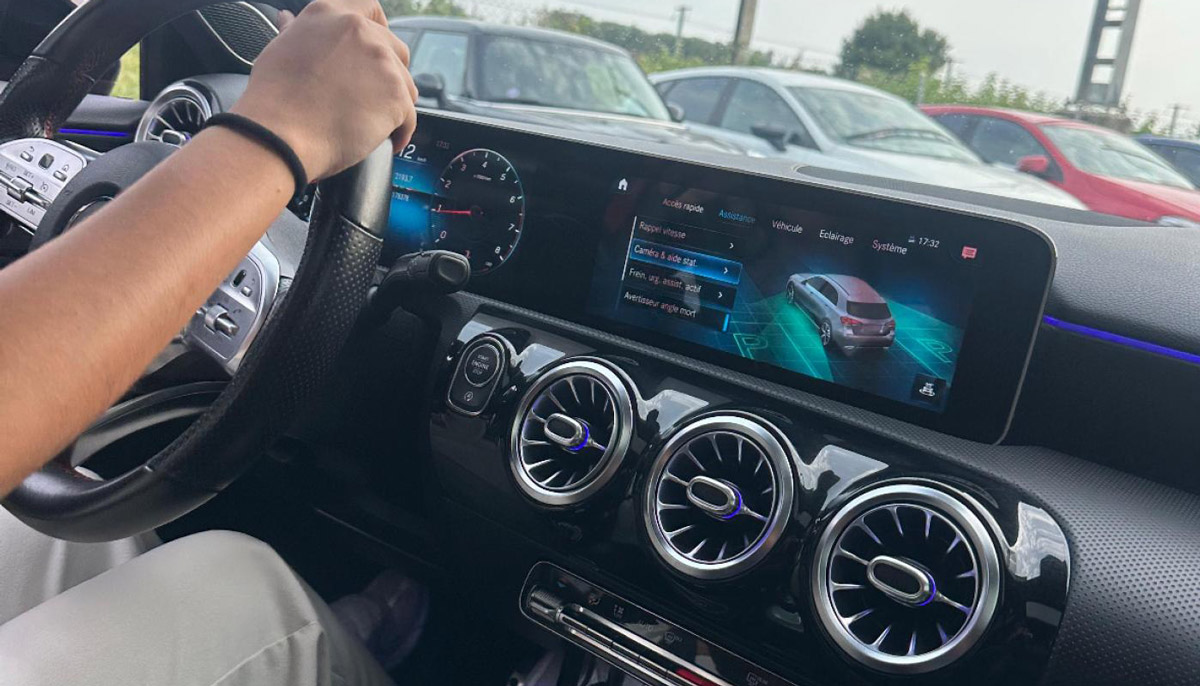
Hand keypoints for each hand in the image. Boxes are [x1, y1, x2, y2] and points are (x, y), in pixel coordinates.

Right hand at [230, 0, 417, 179]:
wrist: (280, 135)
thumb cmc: (273, 100)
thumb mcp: (280, 50)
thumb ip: (297, 32)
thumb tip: (288, 18)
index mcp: (330, 14)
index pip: (370, 8)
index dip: (379, 28)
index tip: (378, 50)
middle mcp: (360, 31)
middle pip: (396, 50)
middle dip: (388, 75)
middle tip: (368, 99)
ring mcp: (382, 62)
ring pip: (405, 84)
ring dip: (393, 105)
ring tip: (369, 125)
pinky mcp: (396, 95)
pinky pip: (409, 116)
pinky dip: (400, 132)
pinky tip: (385, 142)